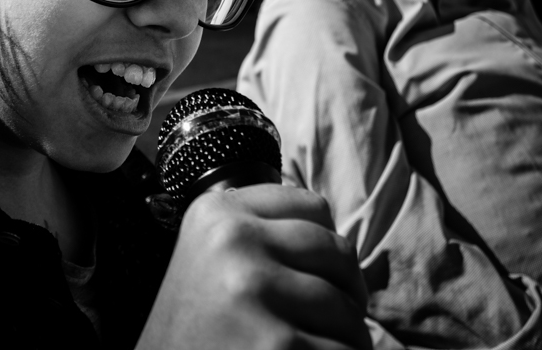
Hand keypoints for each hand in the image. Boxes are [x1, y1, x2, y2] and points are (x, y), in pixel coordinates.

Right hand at [138, 185, 371, 349]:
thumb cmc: (192, 325)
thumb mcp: (209, 257)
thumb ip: (258, 231)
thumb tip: (331, 231)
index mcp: (216, 214)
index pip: (313, 206)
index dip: (327, 245)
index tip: (321, 273)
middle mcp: (231, 242)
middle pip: (337, 252)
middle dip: (348, 291)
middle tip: (332, 319)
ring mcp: (253, 290)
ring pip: (348, 308)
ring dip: (347, 336)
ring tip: (314, 344)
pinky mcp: (275, 343)